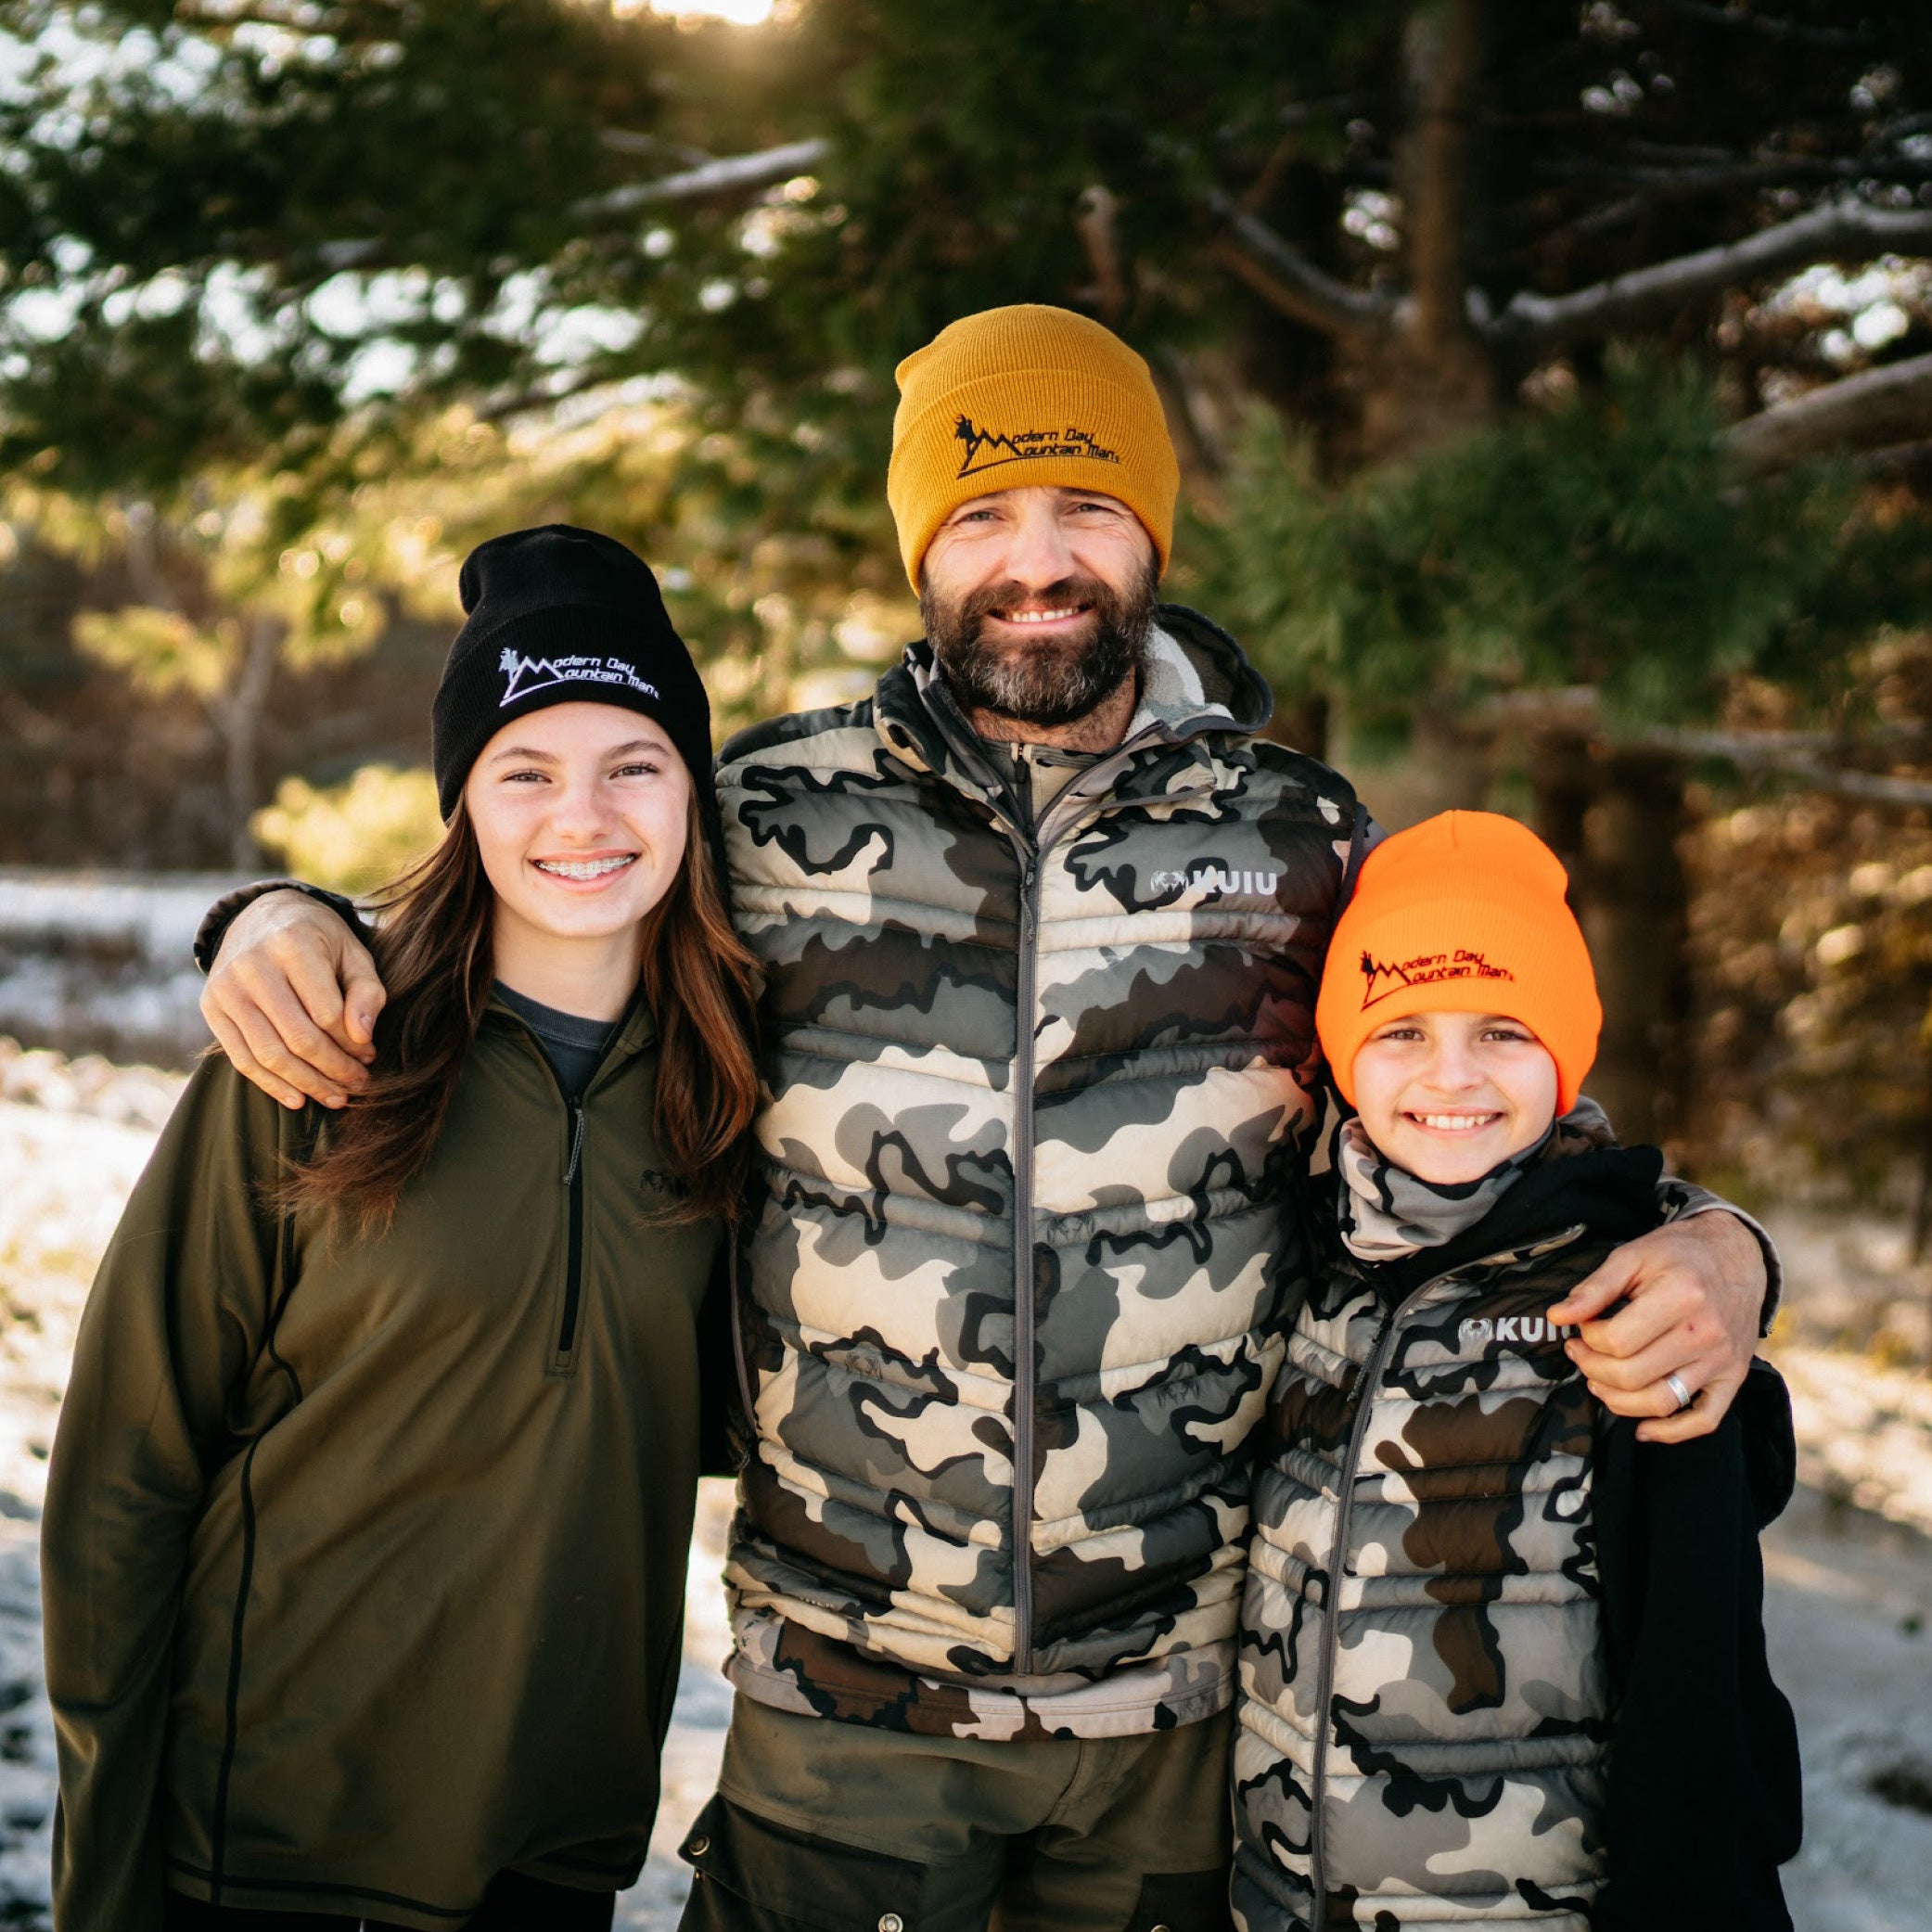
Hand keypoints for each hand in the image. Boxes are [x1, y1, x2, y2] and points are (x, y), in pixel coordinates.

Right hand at [200, 891, 386, 1109]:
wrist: (262, 916)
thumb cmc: (319, 940)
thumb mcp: (353, 953)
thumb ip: (366, 992)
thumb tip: (363, 1037)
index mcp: (291, 945)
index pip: (327, 1013)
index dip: (352, 1044)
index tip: (370, 1056)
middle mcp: (251, 966)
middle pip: (298, 1038)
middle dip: (333, 1069)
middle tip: (358, 1085)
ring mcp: (225, 988)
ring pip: (269, 1054)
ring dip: (307, 1084)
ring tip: (335, 1097)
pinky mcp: (210, 1007)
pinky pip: (242, 1058)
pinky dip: (272, 1084)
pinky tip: (299, 1098)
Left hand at [1547, 1212, 1766, 1443]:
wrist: (1739, 1255)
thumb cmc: (1680, 1253)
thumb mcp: (1633, 1255)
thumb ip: (1594, 1288)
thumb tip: (1558, 1316)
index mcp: (1682, 1296)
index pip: (1617, 1341)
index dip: (1588, 1337)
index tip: (1582, 1326)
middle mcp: (1706, 1333)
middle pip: (1633, 1376)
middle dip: (1592, 1369)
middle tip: (1579, 1352)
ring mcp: (1722, 1359)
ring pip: (1661, 1403)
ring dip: (1618, 1400)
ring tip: (1598, 1380)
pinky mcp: (1734, 1377)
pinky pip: (1704, 1420)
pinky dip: (1671, 1433)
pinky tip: (1642, 1428)